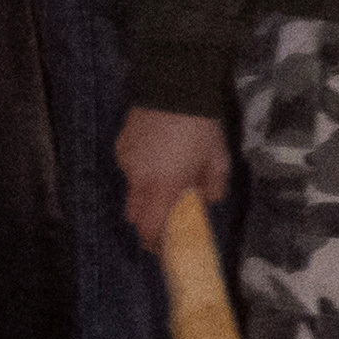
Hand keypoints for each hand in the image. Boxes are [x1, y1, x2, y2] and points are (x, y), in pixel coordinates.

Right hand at [118, 107, 229, 259]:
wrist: (174, 88)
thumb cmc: (201, 127)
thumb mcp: (218, 158)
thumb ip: (213, 185)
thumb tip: (207, 201)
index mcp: (163, 186)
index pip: (150, 226)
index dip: (154, 242)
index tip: (162, 249)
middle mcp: (139, 179)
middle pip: (136, 213)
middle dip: (149, 220)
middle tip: (167, 218)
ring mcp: (126, 162)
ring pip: (132, 191)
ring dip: (147, 194)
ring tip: (167, 180)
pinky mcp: (120, 147)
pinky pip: (130, 169)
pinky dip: (143, 172)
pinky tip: (159, 156)